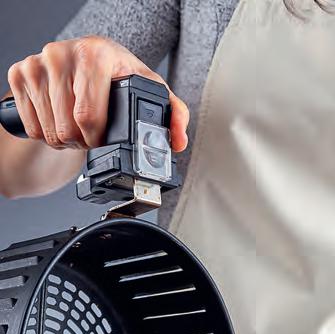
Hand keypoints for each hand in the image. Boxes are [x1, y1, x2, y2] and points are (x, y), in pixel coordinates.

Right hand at [7, 36, 188, 151]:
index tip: (103, 137)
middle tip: (91, 134)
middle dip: (82, 142)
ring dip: (65, 140)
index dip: (97, 138)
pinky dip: (46, 133)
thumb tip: (177, 141)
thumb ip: (173, 114)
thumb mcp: (150, 90)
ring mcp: (37, 63)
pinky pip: (31, 126)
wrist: (86, 58)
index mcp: (95, 54)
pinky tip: (59, 120)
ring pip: (48, 132)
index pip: (88, 116)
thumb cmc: (117, 75)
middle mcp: (62, 54)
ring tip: (78, 127)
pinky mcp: (20, 74)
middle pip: (68, 129)